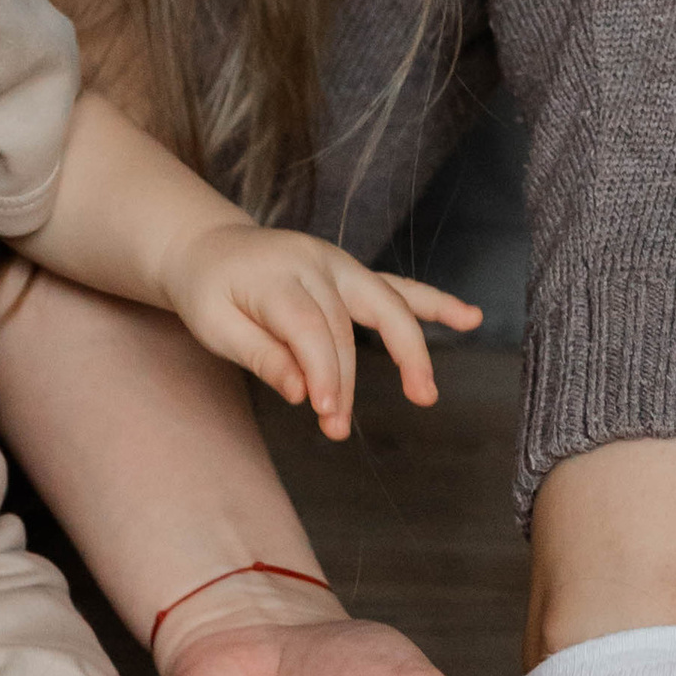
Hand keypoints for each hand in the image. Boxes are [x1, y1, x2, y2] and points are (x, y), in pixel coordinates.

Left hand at [160, 224, 478, 438]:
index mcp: (275, 276)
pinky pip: (398, 288)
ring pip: (384, 305)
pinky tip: (468, 317)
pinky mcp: (351, 273)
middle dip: (346, 382)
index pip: (310, 329)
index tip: (326, 415)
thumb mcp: (214, 326)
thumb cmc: (207, 292)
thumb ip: (260, 355)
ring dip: (408, 350)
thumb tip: (301, 392)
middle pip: (344, 328)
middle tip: (336, 428)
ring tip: (425, 393)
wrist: (207, 247)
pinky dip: (433, 303)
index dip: (324, 374)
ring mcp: (338, 264)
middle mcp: (314, 262)